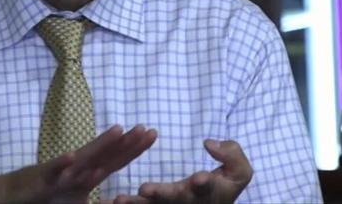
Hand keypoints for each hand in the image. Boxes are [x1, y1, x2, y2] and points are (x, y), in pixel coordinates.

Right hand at [0, 124, 157, 203]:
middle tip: (148, 129)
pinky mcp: (43, 178)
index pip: (115, 159)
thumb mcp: (77, 200)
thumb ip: (96, 199)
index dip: (134, 148)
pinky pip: (54, 170)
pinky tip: (73, 155)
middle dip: (127, 142)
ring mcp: (61, 172)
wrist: (11, 196)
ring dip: (101, 144)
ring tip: (119, 130)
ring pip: (84, 157)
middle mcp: (77, 168)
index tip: (152, 134)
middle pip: (107, 154)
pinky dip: (63, 163)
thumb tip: (116, 201)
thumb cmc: (46, 197)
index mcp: (87, 174)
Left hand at [105, 139, 251, 203]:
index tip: (200, 179)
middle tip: (145, 189)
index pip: (208, 186)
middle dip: (160, 194)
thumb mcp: (239, 171)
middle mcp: (187, 202)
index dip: (205, 183)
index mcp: (208, 191)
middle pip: (173, 199)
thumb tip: (209, 144)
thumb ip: (232, 155)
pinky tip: (102, 202)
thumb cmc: (223, 186)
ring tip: (118, 200)